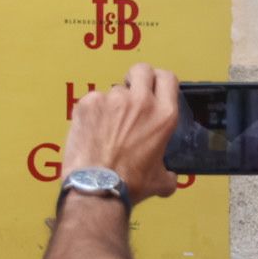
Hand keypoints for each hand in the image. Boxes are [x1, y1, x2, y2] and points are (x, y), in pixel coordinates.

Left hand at [61, 63, 179, 204]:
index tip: (154, 88)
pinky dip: (92, 113)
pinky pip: (93, 100)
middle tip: (132, 96)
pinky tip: (91, 132)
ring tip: (107, 128)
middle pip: (142, 70)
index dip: (160, 81)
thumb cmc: (129, 185)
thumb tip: (169, 178)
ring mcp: (112, 99)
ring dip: (113, 104)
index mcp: (163, 115)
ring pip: (114, 90)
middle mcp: (140, 101)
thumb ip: (168, 173)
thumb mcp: (160, 181)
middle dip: (137, 79)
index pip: (167, 78)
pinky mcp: (88, 103)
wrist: (97, 188)